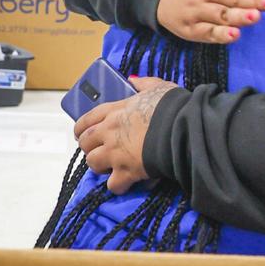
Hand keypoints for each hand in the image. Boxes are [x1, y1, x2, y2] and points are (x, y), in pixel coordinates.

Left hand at [75, 77, 177, 193]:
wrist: (183, 129)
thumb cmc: (172, 107)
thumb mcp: (159, 87)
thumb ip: (144, 84)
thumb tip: (132, 79)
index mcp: (115, 110)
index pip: (86, 120)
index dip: (81, 129)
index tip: (82, 134)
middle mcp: (109, 132)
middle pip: (85, 143)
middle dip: (90, 148)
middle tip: (99, 150)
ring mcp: (115, 153)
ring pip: (93, 163)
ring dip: (100, 166)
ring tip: (111, 167)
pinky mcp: (126, 172)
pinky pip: (113, 185)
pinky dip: (118, 185)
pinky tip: (125, 183)